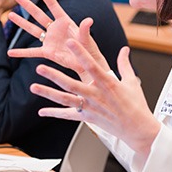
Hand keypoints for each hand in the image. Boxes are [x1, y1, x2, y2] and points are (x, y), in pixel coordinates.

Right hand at [7, 0, 105, 80]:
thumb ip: (84, 29)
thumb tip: (89, 20)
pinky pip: (31, 52)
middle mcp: (54, 29)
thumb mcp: (86, 38)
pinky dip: (21, 53)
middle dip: (28, 6)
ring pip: (32, 29)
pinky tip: (10, 52)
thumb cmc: (88, 49)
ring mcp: (49, 40)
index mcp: (64, 21)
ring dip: (21, 23)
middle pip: (38, 14)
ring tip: (10, 15)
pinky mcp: (47, 52)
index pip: (53, 5)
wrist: (86, 63)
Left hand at [34, 45, 160, 156]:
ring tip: (34, 86)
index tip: (70, 41)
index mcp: (108, 83)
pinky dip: (54, 113)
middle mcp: (96, 95)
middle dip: (54, 75)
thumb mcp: (131, 81)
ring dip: (48, 93)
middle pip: (71, 84)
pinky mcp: (88, 118)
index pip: (91, 65)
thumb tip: (124, 49)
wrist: (138, 129)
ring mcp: (90, 108)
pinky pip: (68, 115)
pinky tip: (41, 111)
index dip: (80, 53)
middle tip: (40, 67)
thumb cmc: (136, 105)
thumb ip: (124, 64)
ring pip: (66, 99)